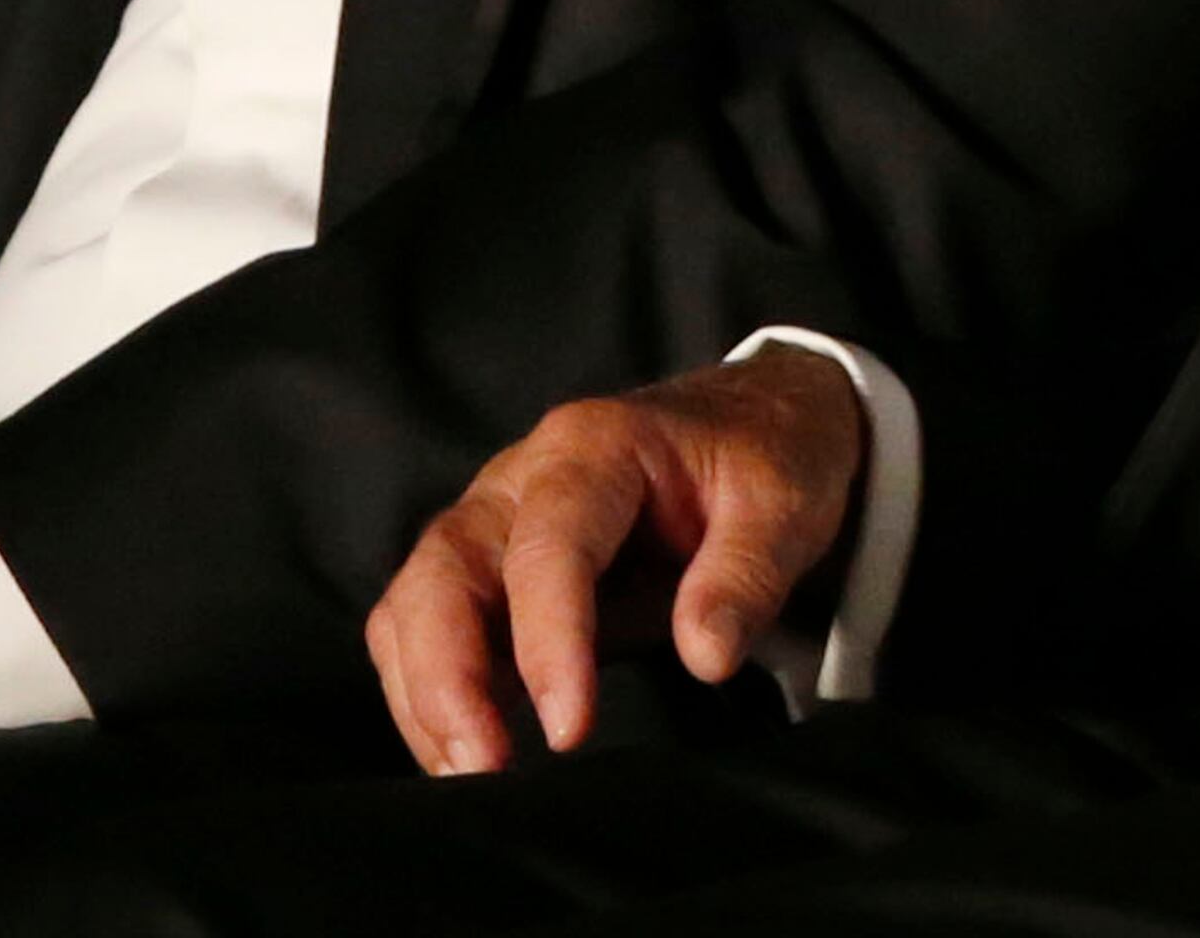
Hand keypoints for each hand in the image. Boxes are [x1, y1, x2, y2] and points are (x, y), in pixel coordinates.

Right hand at [366, 349, 865, 776]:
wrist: (756, 422)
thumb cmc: (765, 458)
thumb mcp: (783, 504)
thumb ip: (744, 577)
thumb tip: (704, 656)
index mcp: (595, 445)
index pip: (549, 545)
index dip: (549, 640)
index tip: (568, 729)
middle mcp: (523, 476)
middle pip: (445, 566)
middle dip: (446, 672)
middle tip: (482, 769)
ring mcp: (497, 520)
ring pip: (416, 599)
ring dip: (426, 691)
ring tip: (467, 777)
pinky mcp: (492, 571)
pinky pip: (427, 628)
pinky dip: (430, 692)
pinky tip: (466, 754)